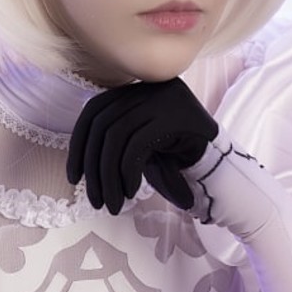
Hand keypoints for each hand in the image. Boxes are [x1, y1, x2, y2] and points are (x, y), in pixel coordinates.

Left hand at [67, 79, 218, 214]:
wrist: (217, 167)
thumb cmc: (172, 160)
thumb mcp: (136, 145)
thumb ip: (111, 140)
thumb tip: (77, 159)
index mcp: (136, 89)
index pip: (94, 111)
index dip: (78, 145)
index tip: (73, 177)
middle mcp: (149, 87)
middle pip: (103, 125)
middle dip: (92, 167)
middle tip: (93, 199)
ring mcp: (165, 98)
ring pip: (117, 136)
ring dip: (108, 176)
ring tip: (110, 204)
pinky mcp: (177, 116)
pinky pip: (137, 145)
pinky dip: (127, 172)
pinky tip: (129, 192)